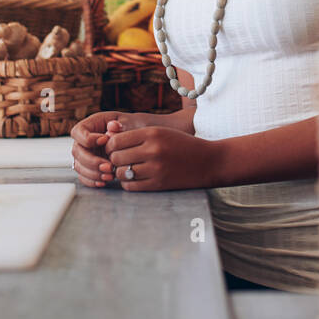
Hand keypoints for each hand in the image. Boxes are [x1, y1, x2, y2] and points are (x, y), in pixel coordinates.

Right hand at [69, 110, 142, 187]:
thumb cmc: (131, 128)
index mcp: (90, 125)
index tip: (104, 140)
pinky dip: (93, 181)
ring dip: (93, 174)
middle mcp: (84, 141)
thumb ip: (120, 125)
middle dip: (92, 162)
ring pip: (79, 166)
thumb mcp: (128, 123)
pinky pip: (84, 177)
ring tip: (110, 176)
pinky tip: (104, 181)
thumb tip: (112, 126)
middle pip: (77, 152)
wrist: (138, 141)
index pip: (78, 132)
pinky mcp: (89, 168)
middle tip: (109, 166)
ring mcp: (85, 155)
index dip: (88, 138)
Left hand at [100, 121, 220, 191]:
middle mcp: (152, 150)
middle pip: (116, 157)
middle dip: (114, 160)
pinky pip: (131, 186)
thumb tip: (108, 143)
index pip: (116, 141)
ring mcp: (155, 169)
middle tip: (120, 160)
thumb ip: (137, 136)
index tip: (115, 149)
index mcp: (152, 133)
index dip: (110, 146)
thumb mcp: (161, 132)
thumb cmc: (182, 145)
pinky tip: (135, 178)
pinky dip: (128, 183)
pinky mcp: (159, 184)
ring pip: (121, 173)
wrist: (209, 161)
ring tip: (127, 169)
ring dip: (120, 172)